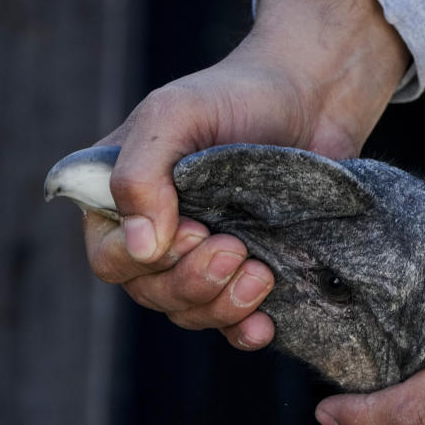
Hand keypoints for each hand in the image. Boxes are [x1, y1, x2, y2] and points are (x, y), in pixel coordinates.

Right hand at [84, 0, 409, 348]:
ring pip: (191, 312)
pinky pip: (234, 323)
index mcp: (123, 198)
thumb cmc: (237, 94)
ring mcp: (205, 256)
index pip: (111, 258)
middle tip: (236, 248)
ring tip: (261, 272)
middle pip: (152, 293)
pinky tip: (265, 324)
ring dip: (223, 305)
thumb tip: (140, 247)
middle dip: (193, 283)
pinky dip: (245, 330)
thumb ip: (141, 173)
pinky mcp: (250, 269)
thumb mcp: (174, 115)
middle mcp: (158, 233)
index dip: (147, 261)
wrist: (313, 97)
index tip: (198, 231)